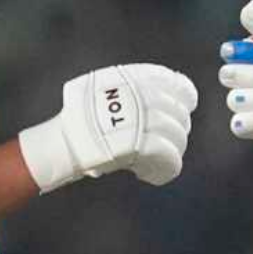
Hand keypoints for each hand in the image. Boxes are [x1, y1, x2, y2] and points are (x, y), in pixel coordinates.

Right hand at [19, 64, 197, 192]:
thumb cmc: (82, 116)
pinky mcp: (143, 144)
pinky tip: (153, 173)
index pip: (179, 85)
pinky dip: (166, 169)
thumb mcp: (107, 86)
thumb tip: (170, 88)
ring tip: (156, 159)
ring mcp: (145, 119)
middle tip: (165, 142)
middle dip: (177, 131)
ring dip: (172, 151)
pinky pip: (170, 158)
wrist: (67, 139)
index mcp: (138, 79)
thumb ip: (134, 85)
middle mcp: (145, 95)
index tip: (184, 108)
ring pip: (178, 137)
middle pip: (180, 115)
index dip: (185, 98)